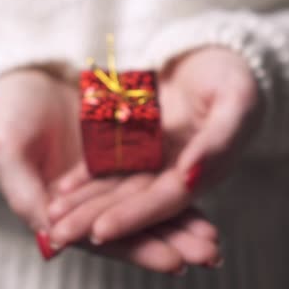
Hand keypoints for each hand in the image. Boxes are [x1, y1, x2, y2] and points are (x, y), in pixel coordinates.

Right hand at [0, 66, 221, 271]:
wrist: (19, 71)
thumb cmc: (5, 111)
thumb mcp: (6, 151)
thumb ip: (26, 197)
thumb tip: (53, 241)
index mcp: (57, 209)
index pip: (102, 238)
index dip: (137, 250)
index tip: (175, 262)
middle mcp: (87, 198)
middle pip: (133, 227)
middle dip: (171, 241)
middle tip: (209, 254)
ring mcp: (106, 173)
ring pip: (148, 202)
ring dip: (181, 220)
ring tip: (213, 238)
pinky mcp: (121, 148)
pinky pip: (153, 169)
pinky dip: (177, 181)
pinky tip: (202, 191)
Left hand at [49, 47, 256, 255]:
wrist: (212, 52)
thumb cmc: (233, 74)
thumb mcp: (237, 99)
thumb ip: (220, 140)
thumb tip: (191, 176)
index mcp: (205, 169)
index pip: (167, 200)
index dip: (136, 217)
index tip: (100, 232)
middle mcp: (176, 171)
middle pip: (135, 201)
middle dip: (97, 220)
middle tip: (61, 236)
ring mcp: (154, 159)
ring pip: (117, 188)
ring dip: (85, 204)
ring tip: (52, 218)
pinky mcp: (138, 144)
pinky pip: (108, 165)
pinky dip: (86, 178)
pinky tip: (61, 189)